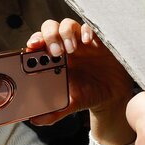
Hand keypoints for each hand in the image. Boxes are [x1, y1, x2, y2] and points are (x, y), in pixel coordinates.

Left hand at [26, 19, 133, 143]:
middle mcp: (65, 47)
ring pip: (67, 24)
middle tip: (55, 52)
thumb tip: (35, 120)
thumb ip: (53, 112)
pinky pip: (89, 27)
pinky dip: (86, 30)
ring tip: (71, 48)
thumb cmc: (89, 95)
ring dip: (65, 33)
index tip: (32, 47)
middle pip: (50, 28)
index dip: (33, 41)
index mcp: (54, 60)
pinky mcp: (98, 40)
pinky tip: (87, 42)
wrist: (113, 95)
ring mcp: (81, 42)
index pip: (38, 43)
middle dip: (49, 36)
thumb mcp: (70, 104)